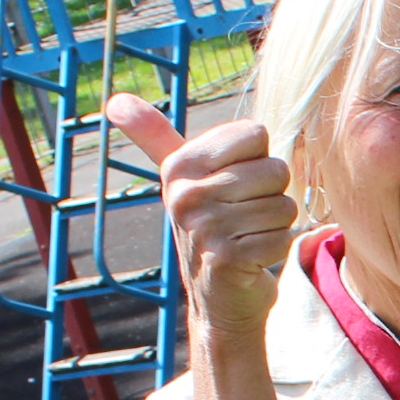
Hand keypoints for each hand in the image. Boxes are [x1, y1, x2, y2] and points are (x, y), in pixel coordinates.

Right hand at [112, 92, 297, 340]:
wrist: (218, 298)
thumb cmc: (209, 227)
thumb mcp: (181, 179)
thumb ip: (155, 137)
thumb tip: (116, 101)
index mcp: (178, 165)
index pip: (255, 134)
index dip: (257, 160)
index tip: (233, 184)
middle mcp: (185, 194)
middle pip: (275, 169)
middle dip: (271, 195)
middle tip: (243, 217)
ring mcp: (205, 228)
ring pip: (283, 205)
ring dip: (275, 225)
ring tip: (248, 236)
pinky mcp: (228, 259)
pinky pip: (282, 237)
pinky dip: (276, 249)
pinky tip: (252, 258)